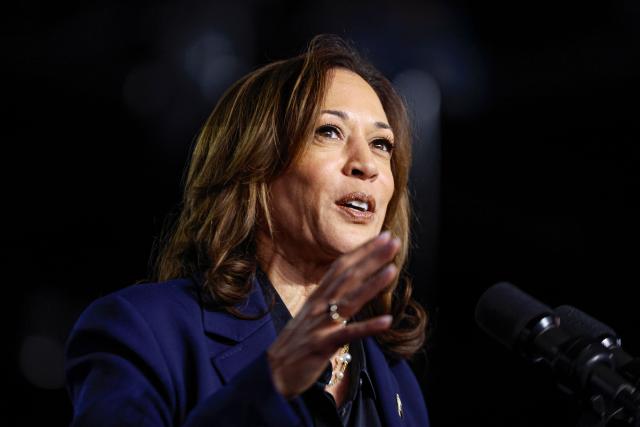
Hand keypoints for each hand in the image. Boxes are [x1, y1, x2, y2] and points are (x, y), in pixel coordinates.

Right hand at [266, 231, 399, 397]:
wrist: (274, 372)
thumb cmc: (298, 341)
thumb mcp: (314, 314)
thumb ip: (332, 298)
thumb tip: (354, 283)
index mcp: (318, 296)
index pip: (342, 267)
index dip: (363, 251)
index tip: (384, 237)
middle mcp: (319, 305)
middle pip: (348, 277)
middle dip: (371, 258)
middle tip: (394, 242)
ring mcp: (320, 324)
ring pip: (349, 300)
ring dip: (371, 285)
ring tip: (392, 270)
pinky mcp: (322, 345)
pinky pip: (348, 335)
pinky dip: (368, 328)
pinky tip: (387, 321)